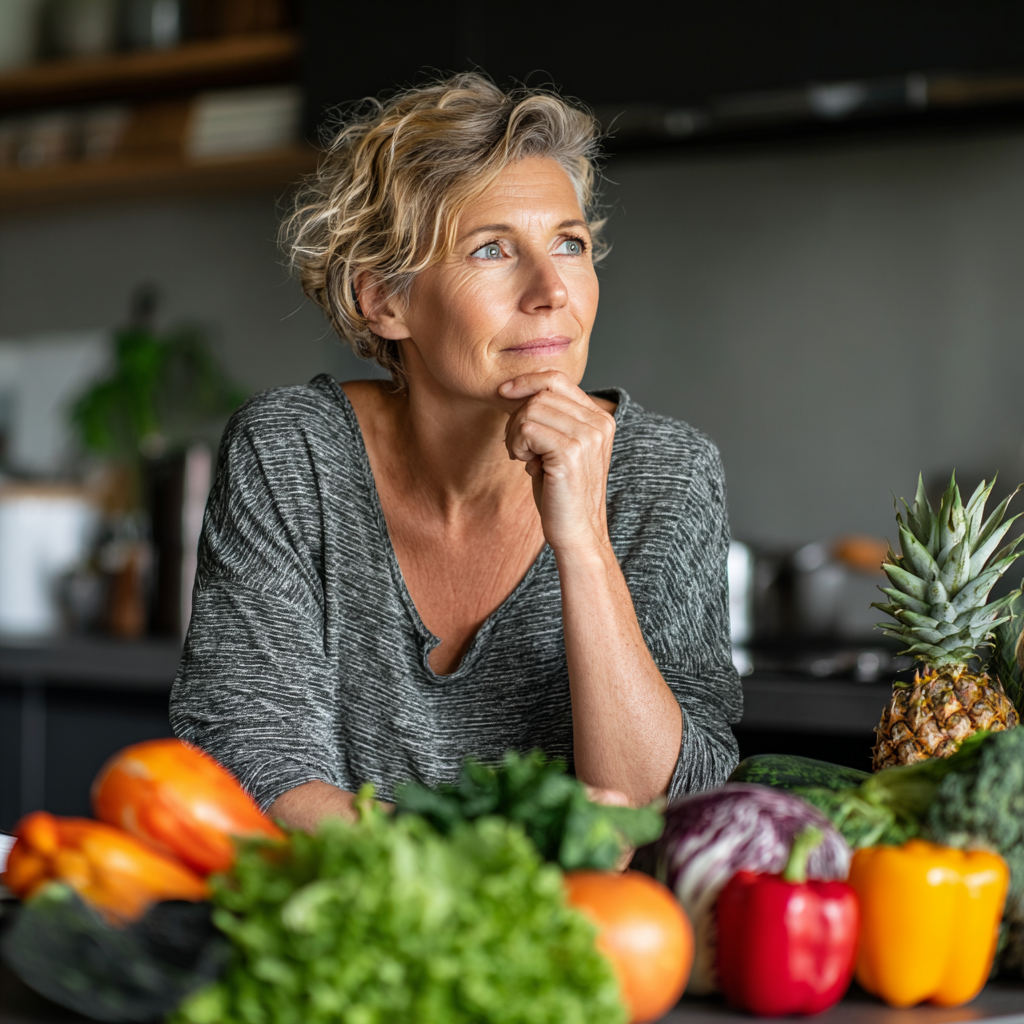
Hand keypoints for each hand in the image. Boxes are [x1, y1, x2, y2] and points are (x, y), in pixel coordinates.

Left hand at [499, 371, 614, 557]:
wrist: (577, 532)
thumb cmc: (562, 493)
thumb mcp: (558, 448)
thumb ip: (549, 419)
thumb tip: (516, 391)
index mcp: (600, 419)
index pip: (557, 379)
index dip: (526, 381)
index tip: (504, 393)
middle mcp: (598, 423)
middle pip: (541, 393)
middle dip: (517, 416)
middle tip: (518, 447)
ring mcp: (587, 436)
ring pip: (531, 409)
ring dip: (515, 433)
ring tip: (524, 457)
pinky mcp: (570, 452)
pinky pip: (527, 428)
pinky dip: (517, 445)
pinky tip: (527, 464)